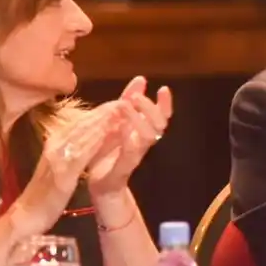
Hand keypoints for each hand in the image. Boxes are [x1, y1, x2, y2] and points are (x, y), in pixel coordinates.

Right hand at [9, 103, 126, 236]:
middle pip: (82, 124)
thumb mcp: (59, 166)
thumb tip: (89, 134)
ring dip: (102, 121)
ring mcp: (57, 157)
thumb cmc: (44, 193)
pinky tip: (109, 134)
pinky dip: (96, 141)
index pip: (78, 123)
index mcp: (55, 143)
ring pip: (83, 134)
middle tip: (124, 100)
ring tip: (121, 110)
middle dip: (103, 111)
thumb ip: (71, 150)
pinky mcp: (62, 173)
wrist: (26, 215)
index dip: (98, 112)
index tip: (117, 102)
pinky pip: (82, 153)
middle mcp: (55, 145)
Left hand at [86, 76, 172, 197]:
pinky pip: (131, 154)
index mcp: (143, 132)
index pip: (162, 116)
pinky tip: (124, 130)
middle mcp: (143, 143)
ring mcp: (135, 156)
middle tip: (135, 97)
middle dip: (150, 108)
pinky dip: (130, 140)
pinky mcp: (123, 169)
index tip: (163, 89)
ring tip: (124, 106)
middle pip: (159, 125)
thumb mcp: (116, 122)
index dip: (166, 103)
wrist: (100, 186)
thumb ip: (128, 102)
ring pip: (148, 136)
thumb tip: (141, 79)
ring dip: (138, 119)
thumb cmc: (108, 152)